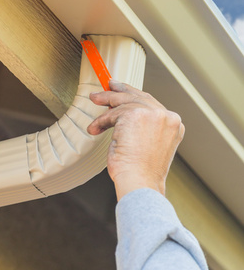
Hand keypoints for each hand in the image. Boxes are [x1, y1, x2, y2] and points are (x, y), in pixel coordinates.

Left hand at [88, 80, 184, 200]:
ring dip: (107, 100)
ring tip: (95, 99)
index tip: (123, 93)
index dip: (136, 96)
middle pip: (140, 97)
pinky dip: (102, 120)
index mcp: (174, 125)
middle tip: (108, 87)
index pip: (153, 104)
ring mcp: (154, 114)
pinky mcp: (136, 115)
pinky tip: (95, 127)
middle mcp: (167, 117)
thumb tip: (123, 117)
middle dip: (121, 91)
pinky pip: (114, 112)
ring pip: (126, 101)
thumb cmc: (141, 172)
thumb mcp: (148, 146)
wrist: (139, 182)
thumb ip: (143, 128)